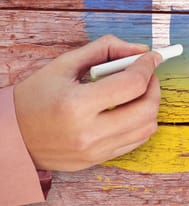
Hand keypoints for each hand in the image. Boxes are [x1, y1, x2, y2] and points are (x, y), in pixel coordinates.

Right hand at [13, 35, 161, 170]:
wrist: (11, 135)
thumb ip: (105, 49)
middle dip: (154, 86)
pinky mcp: (97, 160)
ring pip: (146, 128)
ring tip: (137, 91)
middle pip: (146, 109)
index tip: (152, 56)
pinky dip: (140, 122)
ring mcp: (94, 151)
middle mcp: (88, 132)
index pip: (132, 84)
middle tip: (147, 74)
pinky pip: (135, 141)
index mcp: (77, 104)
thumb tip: (140, 50)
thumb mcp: (65, 64)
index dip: (147, 66)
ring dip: (150, 105)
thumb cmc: (36, 96)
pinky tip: (129, 109)